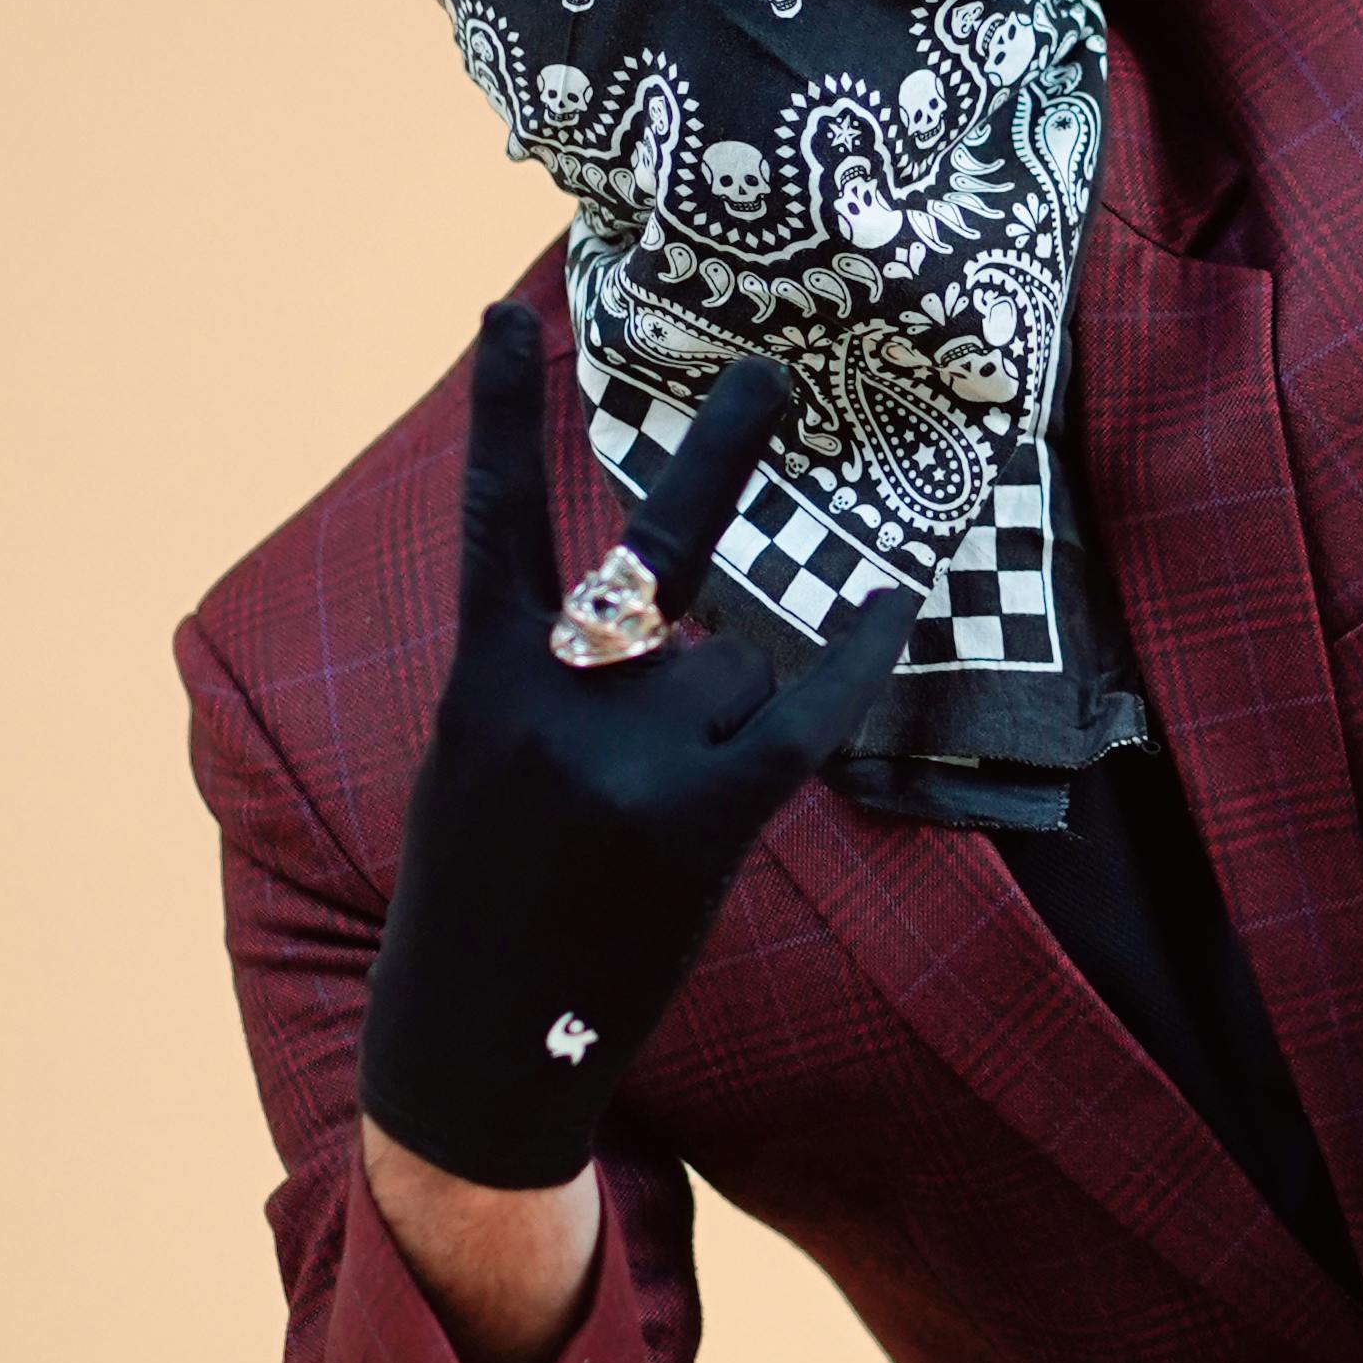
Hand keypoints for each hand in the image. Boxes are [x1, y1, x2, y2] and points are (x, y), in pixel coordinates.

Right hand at [354, 304, 915, 1189]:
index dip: (503, 417)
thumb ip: (553, 681)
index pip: (493, 522)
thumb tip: (702, 630)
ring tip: (653, 818)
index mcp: (478, 683)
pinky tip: (888, 606)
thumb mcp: (475, 770)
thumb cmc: (483, 899)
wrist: (478, 1047)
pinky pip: (799, 716)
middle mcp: (552, 705)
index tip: (507, 316)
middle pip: (659, 554)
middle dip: (718, 457)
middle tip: (772, 370)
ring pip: (732, 672)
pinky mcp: (698, 822)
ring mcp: (627, 764)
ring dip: (719, 723)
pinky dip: (846, 662)